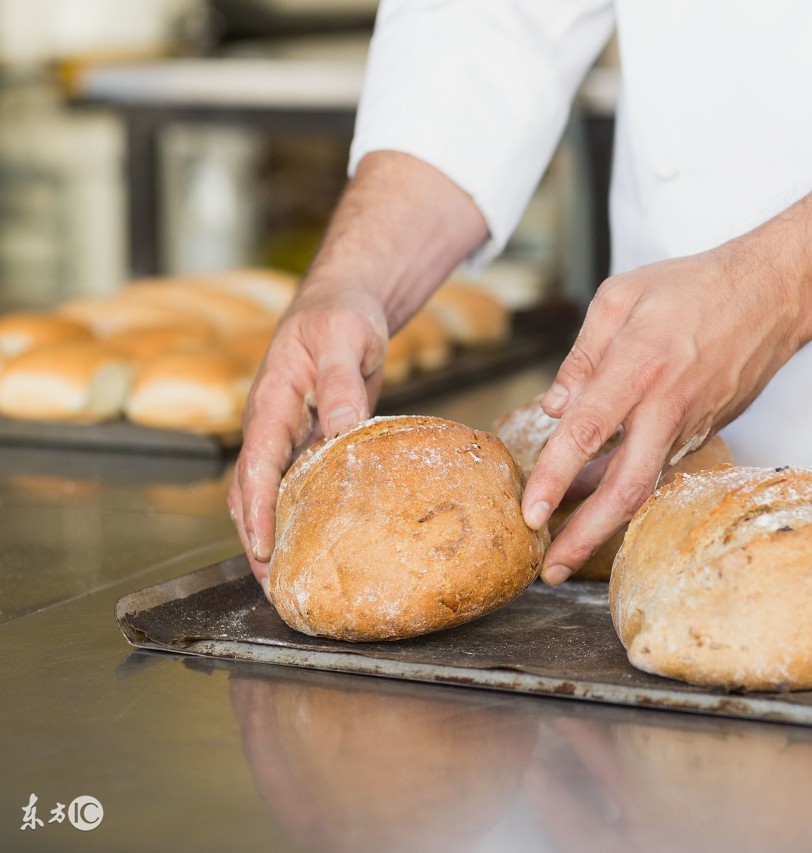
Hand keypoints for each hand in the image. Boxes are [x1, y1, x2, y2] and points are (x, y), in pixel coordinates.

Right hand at [226, 152, 487, 592]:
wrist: (345, 302)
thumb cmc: (342, 315)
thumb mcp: (346, 340)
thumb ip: (342, 385)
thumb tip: (339, 431)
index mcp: (271, 402)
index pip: (254, 466)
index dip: (255, 512)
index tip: (262, 550)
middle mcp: (272, 424)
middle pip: (252, 492)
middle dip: (257, 541)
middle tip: (278, 589)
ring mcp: (289, 434)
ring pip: (273, 493)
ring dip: (277, 535)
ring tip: (295, 582)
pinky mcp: (310, 440)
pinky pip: (299, 484)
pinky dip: (304, 516)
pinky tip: (323, 542)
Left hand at [523, 245, 805, 583]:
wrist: (772, 296)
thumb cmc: (693, 288)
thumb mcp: (621, 297)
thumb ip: (582, 355)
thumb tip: (554, 409)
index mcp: (640, 366)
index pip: (588, 431)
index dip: (556, 476)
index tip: (530, 512)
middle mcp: (667, 406)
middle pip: (627, 487)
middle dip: (586, 535)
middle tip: (550, 570)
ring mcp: (690, 424)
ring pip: (643, 487)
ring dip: (602, 521)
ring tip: (563, 547)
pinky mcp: (702, 431)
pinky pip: (656, 468)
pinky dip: (623, 487)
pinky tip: (591, 495)